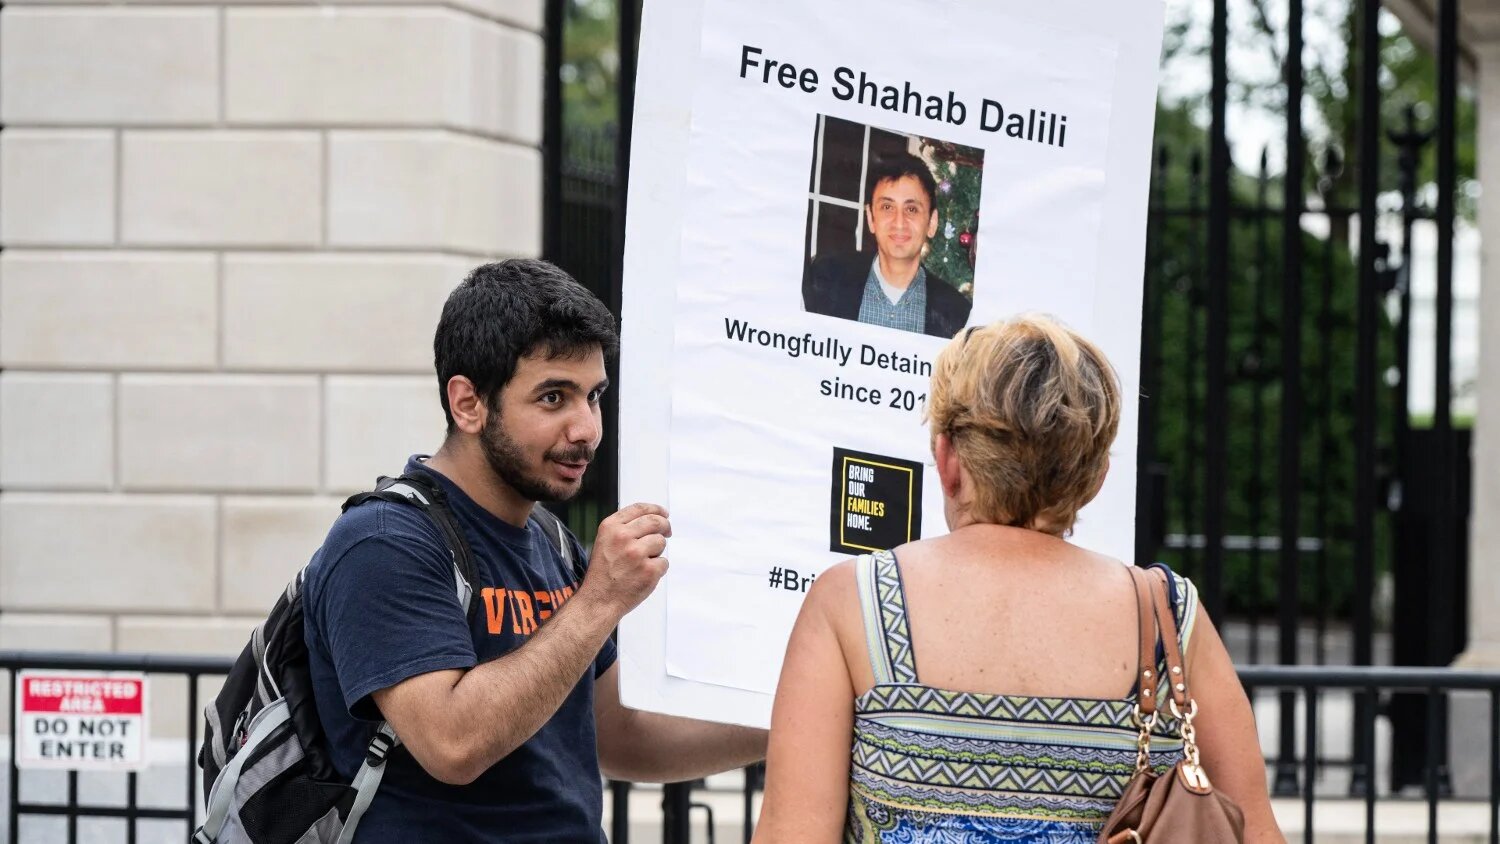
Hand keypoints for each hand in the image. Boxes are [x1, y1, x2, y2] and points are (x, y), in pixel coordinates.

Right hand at [578, 502, 671, 617]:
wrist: (599, 601)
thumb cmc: (603, 573)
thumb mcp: (605, 542)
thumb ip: (624, 528)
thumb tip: (653, 518)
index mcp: (610, 527)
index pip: (639, 508)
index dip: (655, 509)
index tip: (663, 513)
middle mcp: (623, 537)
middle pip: (656, 521)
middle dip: (665, 526)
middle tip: (667, 532)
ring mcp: (637, 554)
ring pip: (661, 542)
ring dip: (657, 551)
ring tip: (642, 563)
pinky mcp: (649, 570)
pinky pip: (664, 562)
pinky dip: (658, 569)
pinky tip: (643, 575)